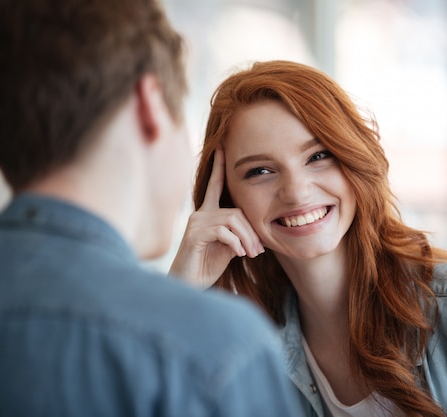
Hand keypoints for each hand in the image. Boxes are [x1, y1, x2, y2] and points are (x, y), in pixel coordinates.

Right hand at [169, 147, 263, 287]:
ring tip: (250, 254)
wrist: (188, 286)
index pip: (214, 186)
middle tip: (258, 250)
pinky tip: (238, 254)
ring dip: (246, 238)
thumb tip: (257, 236)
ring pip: (232, 220)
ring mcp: (195, 223)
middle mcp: (200, 214)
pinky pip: (223, 230)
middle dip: (251, 231)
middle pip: (235, 211)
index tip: (221, 148)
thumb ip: (239, 236)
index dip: (218, 168)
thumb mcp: (228, 249)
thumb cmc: (207, 267)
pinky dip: (235, 243)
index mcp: (207, 215)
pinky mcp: (194, 234)